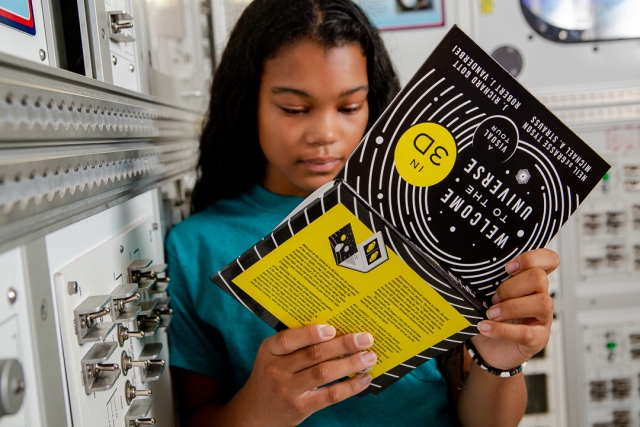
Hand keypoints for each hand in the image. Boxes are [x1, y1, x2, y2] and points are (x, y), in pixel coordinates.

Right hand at [235, 324, 375, 426]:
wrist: (255, 412)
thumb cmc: (271, 375)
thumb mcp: (272, 356)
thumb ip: (295, 343)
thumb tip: (336, 328)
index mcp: (269, 350)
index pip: (288, 339)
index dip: (311, 333)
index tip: (332, 328)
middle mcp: (276, 370)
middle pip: (313, 355)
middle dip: (342, 345)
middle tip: (365, 338)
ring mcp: (288, 390)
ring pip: (324, 373)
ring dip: (350, 364)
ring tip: (369, 356)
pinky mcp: (300, 407)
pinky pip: (330, 395)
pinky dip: (350, 386)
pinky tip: (363, 378)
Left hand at [470, 248, 558, 369]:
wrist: (488, 349)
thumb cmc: (491, 316)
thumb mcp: (489, 294)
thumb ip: (490, 280)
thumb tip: (472, 270)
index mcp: (531, 282)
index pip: (549, 260)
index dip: (532, 258)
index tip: (509, 267)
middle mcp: (541, 297)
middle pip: (539, 278)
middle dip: (511, 286)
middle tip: (493, 298)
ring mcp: (543, 318)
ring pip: (541, 302)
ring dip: (510, 307)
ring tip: (491, 313)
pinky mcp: (538, 339)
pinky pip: (526, 332)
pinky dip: (502, 330)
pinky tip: (486, 327)